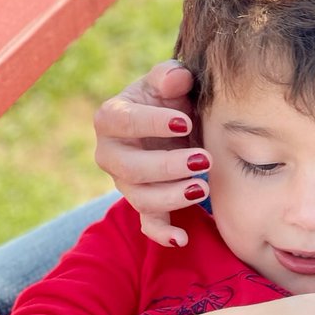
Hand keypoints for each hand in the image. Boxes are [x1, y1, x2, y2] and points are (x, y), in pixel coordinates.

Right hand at [93, 60, 209, 246]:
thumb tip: (176, 78)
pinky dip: (163, 233)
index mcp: (111, 118)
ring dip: (171, 196)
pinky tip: (182, 239)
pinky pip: (149, 223)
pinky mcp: (145, 202)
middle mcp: (111, 154)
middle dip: (167, 167)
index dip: (152, 124)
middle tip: (204, 160)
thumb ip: (171, 76)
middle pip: (130, 168)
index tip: (185, 122)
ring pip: (140, 198)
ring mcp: (126, 182)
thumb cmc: (171, 97)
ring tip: (203, 188)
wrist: (178, 122)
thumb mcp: (171, 81)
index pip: (124, 123)